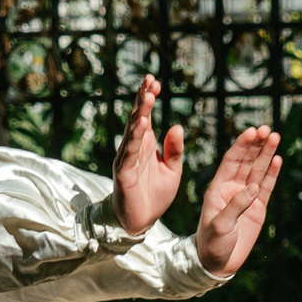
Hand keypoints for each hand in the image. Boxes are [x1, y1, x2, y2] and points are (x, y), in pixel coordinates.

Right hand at [112, 76, 184, 234]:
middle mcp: (134, 148)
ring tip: (147, 96)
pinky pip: (130, 153)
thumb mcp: (172, 170)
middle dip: (142, 98)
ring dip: (140, 114)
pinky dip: (135, 138)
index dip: (148, 99)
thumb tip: (177, 125)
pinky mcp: (124, 173)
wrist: (140, 221)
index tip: (156, 82)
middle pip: (137, 118)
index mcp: (145, 145)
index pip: (145, 116)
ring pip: (132, 132)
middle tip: (150, 80)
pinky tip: (141, 125)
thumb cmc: (154, 195)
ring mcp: (127, 159)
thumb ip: (175, 150)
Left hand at [195, 126, 282, 275]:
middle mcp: (232, 188)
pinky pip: (267, 186)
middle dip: (256, 145)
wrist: (218, 263)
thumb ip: (235, 206)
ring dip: (266, 154)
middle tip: (267, 129)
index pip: (231, 161)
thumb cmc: (212, 244)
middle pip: (246, 161)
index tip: (252, 132)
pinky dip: (272, 173)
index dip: (241, 145)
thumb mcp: (219, 226)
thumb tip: (253, 188)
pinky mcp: (258, 207)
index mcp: (218, 188)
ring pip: (258, 170)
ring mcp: (246, 197)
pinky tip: (278, 159)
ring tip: (275, 137)